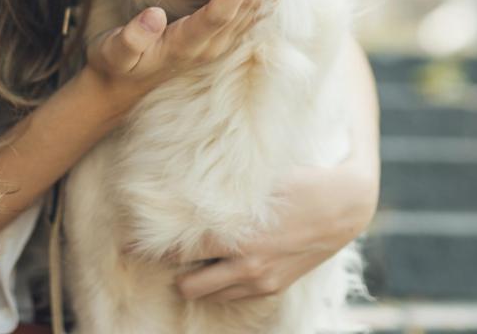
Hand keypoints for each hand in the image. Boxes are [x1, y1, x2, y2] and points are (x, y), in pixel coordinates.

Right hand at [81, 0, 282, 107]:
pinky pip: (254, 13)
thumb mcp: (114, 52)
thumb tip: (154, 15)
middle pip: (246, 5)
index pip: (219, 15)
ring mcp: (221, 44)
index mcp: (185, 46)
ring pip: (256, 7)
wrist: (124, 87)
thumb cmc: (116, 63)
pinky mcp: (224, 39)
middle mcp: (211, 46)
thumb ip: (132, 37)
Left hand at [153, 158, 379, 302]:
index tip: (133, 242)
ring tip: (192, 258)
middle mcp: (245, 264)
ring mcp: (260, 280)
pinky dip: (219, 284)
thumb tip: (180, 183)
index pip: (179, 250)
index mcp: (237, 235)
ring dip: (196, 279)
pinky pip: (230, 296)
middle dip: (173, 269)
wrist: (343, 207)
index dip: (153, 247)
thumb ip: (219, 189)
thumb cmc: (298, 182)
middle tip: (166, 250)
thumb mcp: (257, 180)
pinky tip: (219, 263)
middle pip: (187, 284)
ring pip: (207, 295)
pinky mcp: (273, 287)